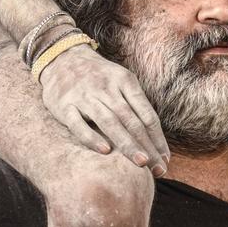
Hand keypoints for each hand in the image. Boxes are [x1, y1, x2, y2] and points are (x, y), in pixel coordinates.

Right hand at [38, 43, 170, 173]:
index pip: (146, 115)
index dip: (157, 139)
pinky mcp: (64, 106)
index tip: (165, 160)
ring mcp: (84, 97)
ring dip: (127, 144)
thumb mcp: (121, 81)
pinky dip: (92, 138)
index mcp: (125, 82)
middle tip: (158, 169)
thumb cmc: (99, 76)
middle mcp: (106, 88)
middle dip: (147, 146)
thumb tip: (155, 138)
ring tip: (141, 163)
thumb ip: (136, 105)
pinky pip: (78, 124)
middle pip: (131, 121)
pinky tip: (105, 151)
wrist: (62, 57)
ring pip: (110, 123)